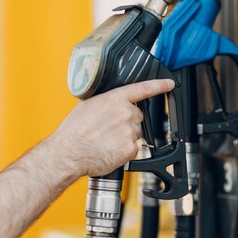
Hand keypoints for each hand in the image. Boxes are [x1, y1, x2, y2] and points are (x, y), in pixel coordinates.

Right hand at [51, 79, 174, 176]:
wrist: (68, 153)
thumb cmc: (73, 132)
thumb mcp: (87, 106)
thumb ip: (105, 103)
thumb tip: (110, 106)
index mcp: (114, 99)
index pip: (142, 89)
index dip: (159, 85)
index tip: (169, 84)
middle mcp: (125, 113)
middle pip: (137, 116)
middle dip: (127, 122)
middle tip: (109, 129)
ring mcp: (129, 131)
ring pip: (135, 133)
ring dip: (125, 137)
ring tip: (105, 140)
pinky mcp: (130, 149)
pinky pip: (133, 149)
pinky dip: (124, 151)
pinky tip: (109, 150)